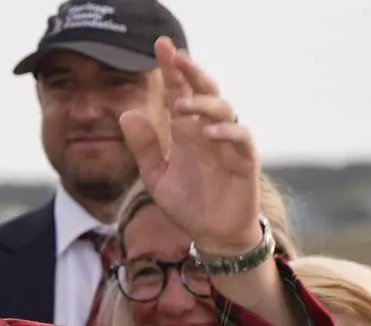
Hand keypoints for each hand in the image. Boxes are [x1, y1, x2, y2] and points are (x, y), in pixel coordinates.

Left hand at [120, 37, 260, 255]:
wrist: (211, 235)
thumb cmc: (187, 203)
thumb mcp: (156, 175)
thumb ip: (143, 146)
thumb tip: (126, 113)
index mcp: (186, 131)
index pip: (179, 92)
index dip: (172, 70)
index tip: (160, 45)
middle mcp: (208, 131)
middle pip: (204, 91)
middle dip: (191, 72)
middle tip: (176, 55)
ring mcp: (228, 144)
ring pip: (224, 109)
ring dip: (204, 103)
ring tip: (182, 105)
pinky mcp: (245, 161)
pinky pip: (241, 138)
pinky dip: (227, 132)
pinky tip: (209, 132)